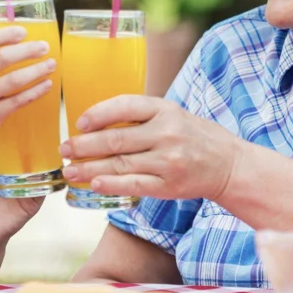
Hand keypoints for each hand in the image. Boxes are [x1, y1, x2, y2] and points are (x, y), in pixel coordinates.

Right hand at [0, 26, 55, 152]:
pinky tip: (46, 85)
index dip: (4, 35)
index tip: (23, 31)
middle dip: (27, 50)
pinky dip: (35, 91)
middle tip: (44, 47)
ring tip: (50, 64)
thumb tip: (11, 45)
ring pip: (13, 80)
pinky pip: (18, 101)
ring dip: (36, 70)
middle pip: (2, 58)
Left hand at [0, 137, 43, 252]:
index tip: (12, 130)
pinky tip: (43, 171)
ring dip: (41, 161)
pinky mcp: (34, 201)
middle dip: (30, 148)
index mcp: (2, 168)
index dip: (13, 141)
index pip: (12, 151)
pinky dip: (46, 179)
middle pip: (28, 159)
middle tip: (31, 134)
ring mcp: (27, 188)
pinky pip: (44, 188)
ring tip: (41, 148)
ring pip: (39, 171)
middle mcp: (17, 176)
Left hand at [58, 95, 242, 201]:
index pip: (124, 106)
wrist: (228, 164)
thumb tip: (94, 123)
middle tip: (64, 150)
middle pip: (116, 139)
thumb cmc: (193, 136)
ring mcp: (168, 161)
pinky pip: (133, 185)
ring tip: (70, 171)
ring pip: (119, 164)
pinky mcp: (169, 185)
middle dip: (84, 145)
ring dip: (89, 168)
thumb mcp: (171, 114)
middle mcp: (166, 133)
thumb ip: (140, 116)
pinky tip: (93, 183)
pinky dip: (111, 184)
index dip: (98, 114)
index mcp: (165, 109)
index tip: (79, 123)